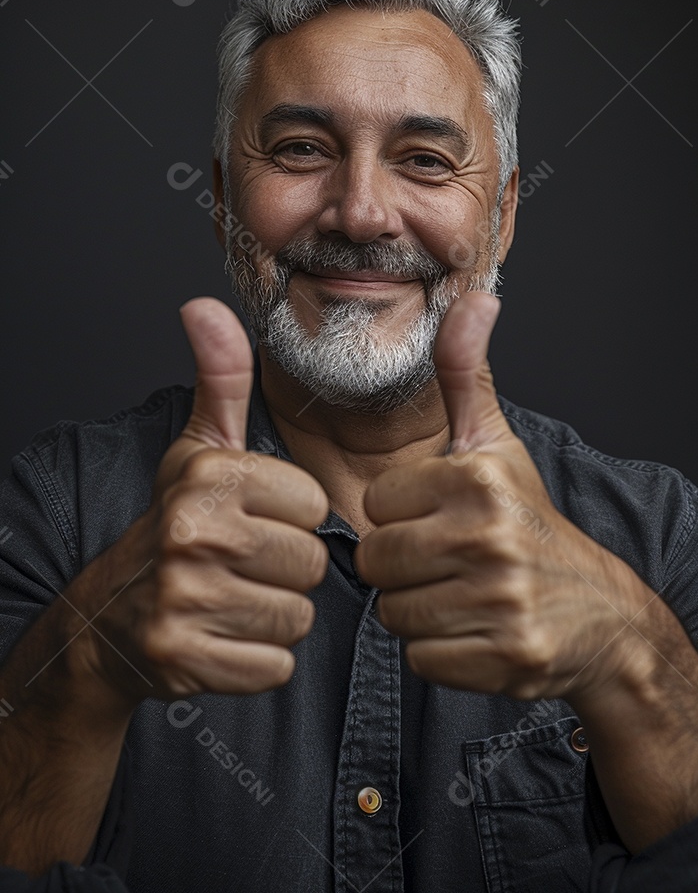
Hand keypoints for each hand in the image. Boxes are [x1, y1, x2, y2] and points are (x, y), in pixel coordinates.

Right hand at [77, 298, 328, 706]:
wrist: (111, 613)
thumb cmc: (176, 521)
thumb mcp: (200, 447)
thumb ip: (222, 379)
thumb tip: (203, 305)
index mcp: (210, 477)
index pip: (313, 506)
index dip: (291, 517)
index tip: (254, 519)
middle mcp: (194, 533)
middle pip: (309, 564)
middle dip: (285, 569)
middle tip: (243, 564)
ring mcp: (185, 600)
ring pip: (297, 617)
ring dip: (274, 614)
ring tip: (234, 597)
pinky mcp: (185, 658)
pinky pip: (275, 665)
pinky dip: (258, 660)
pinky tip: (224, 636)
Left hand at [355, 292, 650, 701]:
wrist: (598, 614)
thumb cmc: (529, 522)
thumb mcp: (497, 444)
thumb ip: (467, 375)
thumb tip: (474, 298)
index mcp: (476, 479)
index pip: (375, 504)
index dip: (400, 515)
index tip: (437, 517)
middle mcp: (488, 537)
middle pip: (377, 562)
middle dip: (403, 567)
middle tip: (446, 563)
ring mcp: (499, 601)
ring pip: (396, 614)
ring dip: (420, 611)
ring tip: (462, 594)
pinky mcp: (504, 658)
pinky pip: (421, 659)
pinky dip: (441, 653)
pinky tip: (476, 631)